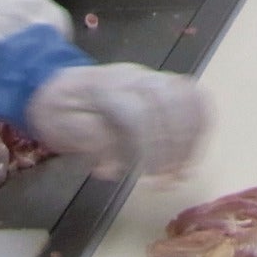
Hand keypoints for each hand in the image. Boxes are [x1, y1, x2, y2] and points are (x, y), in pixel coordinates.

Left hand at [25, 63, 209, 180]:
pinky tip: (195, 147)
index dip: (147, 147)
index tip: (148, 177)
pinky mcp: (163, 82)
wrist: (55, 83)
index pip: (135, 112)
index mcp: (103, 87)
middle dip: (174, 145)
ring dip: (191, 136)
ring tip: (184, 168)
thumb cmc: (58, 111)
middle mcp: (133, 76)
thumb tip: (116, 163)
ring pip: (186, 95)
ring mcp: (151, 76)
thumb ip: (89, 142)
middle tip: (168, 180)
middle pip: (168, 101)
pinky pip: (193, 93)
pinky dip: (201, 120)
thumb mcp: (59, 128)